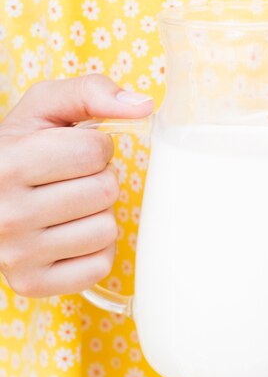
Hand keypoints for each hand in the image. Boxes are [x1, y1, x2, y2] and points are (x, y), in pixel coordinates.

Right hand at [0, 75, 153, 296]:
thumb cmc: (19, 149)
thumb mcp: (43, 109)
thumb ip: (91, 92)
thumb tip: (145, 106)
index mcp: (8, 165)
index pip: (96, 151)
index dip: (95, 147)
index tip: (73, 151)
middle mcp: (7, 214)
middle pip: (106, 191)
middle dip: (99, 179)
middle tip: (71, 180)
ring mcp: (18, 256)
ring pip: (106, 228)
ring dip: (98, 213)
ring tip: (68, 206)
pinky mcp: (33, 284)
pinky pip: (100, 264)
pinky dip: (95, 247)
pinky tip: (68, 234)